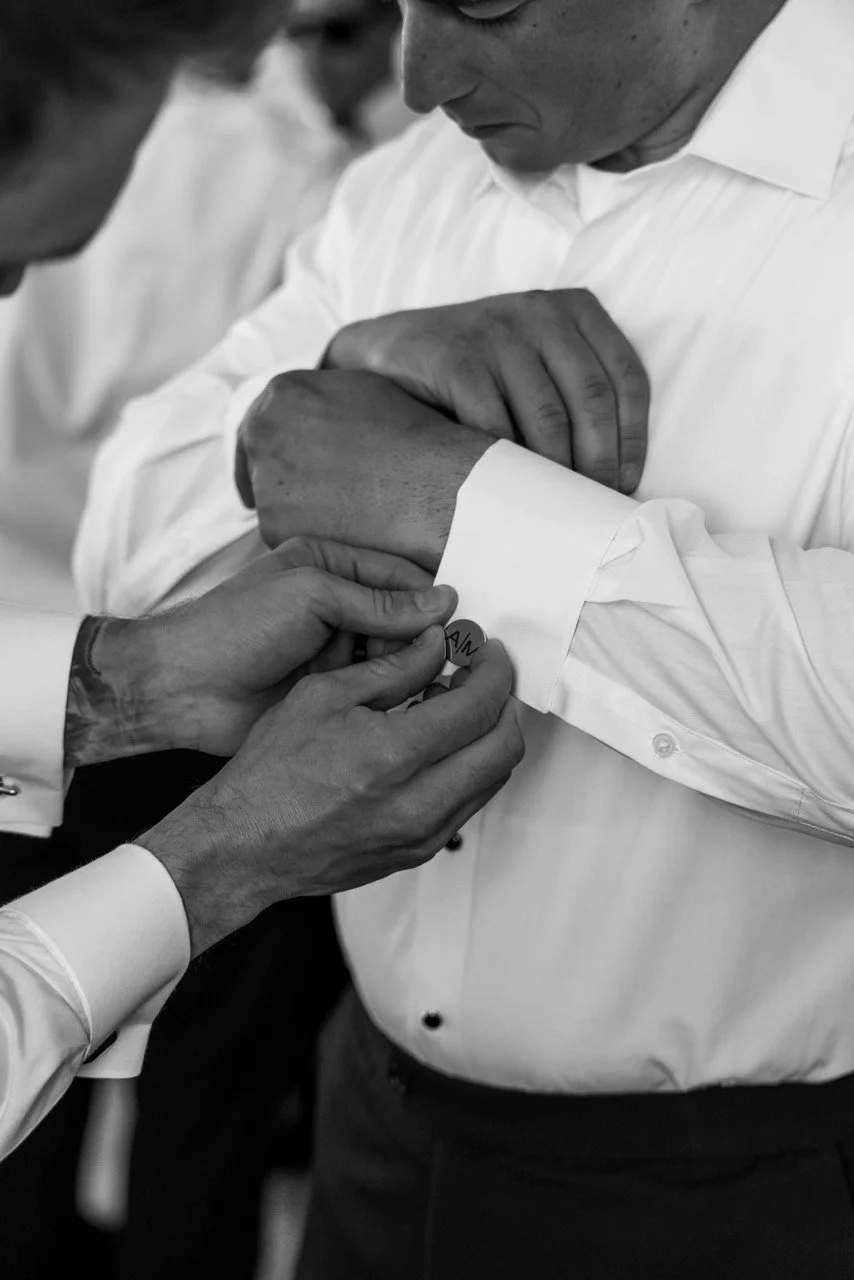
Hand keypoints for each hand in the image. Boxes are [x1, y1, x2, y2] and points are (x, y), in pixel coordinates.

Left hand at [63, 536, 455, 764]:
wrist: (182, 689)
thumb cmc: (232, 628)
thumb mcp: (310, 596)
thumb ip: (377, 601)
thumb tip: (439, 603)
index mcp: (331, 567)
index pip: (402, 576)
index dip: (433, 599)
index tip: (464, 623)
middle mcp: (337, 607)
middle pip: (405, 620)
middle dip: (423, 640)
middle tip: (445, 663)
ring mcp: (334, 652)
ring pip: (395, 660)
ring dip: (411, 672)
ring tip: (427, 687)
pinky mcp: (329, 693)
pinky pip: (375, 693)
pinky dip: (393, 699)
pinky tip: (408, 708)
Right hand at [141, 630, 522, 954]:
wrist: (243, 845)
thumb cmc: (270, 774)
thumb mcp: (323, 696)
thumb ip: (392, 668)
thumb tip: (436, 645)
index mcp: (394, 756)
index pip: (480, 707)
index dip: (494, 671)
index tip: (488, 653)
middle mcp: (418, 803)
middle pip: (504, 746)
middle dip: (504, 702)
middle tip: (483, 676)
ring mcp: (422, 835)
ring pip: (492, 779)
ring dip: (488, 736)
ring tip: (454, 707)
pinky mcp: (418, 853)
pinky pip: (467, 804)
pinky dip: (468, 767)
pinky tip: (435, 745)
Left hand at [235, 369, 491, 568]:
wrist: (434, 485)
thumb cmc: (413, 438)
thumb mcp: (364, 391)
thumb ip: (323, 400)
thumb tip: (314, 414)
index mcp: (282, 393)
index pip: (261, 421)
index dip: (274, 445)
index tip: (282, 463)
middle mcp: (262, 432)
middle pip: (258, 462)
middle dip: (281, 479)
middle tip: (308, 498)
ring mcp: (265, 482)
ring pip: (272, 503)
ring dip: (298, 512)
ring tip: (347, 516)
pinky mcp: (274, 527)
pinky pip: (286, 537)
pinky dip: (311, 539)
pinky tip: (347, 534)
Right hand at [325, 288, 649, 489]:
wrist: (396, 350)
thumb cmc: (482, 367)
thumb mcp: (538, 357)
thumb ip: (576, 389)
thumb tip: (617, 472)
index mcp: (576, 309)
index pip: (625, 377)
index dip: (633, 438)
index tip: (626, 483)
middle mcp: (541, 312)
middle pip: (591, 401)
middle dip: (599, 463)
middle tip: (594, 506)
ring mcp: (498, 332)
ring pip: (547, 418)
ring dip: (557, 473)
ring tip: (558, 507)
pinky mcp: (457, 358)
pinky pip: (496, 425)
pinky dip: (508, 466)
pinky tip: (513, 492)